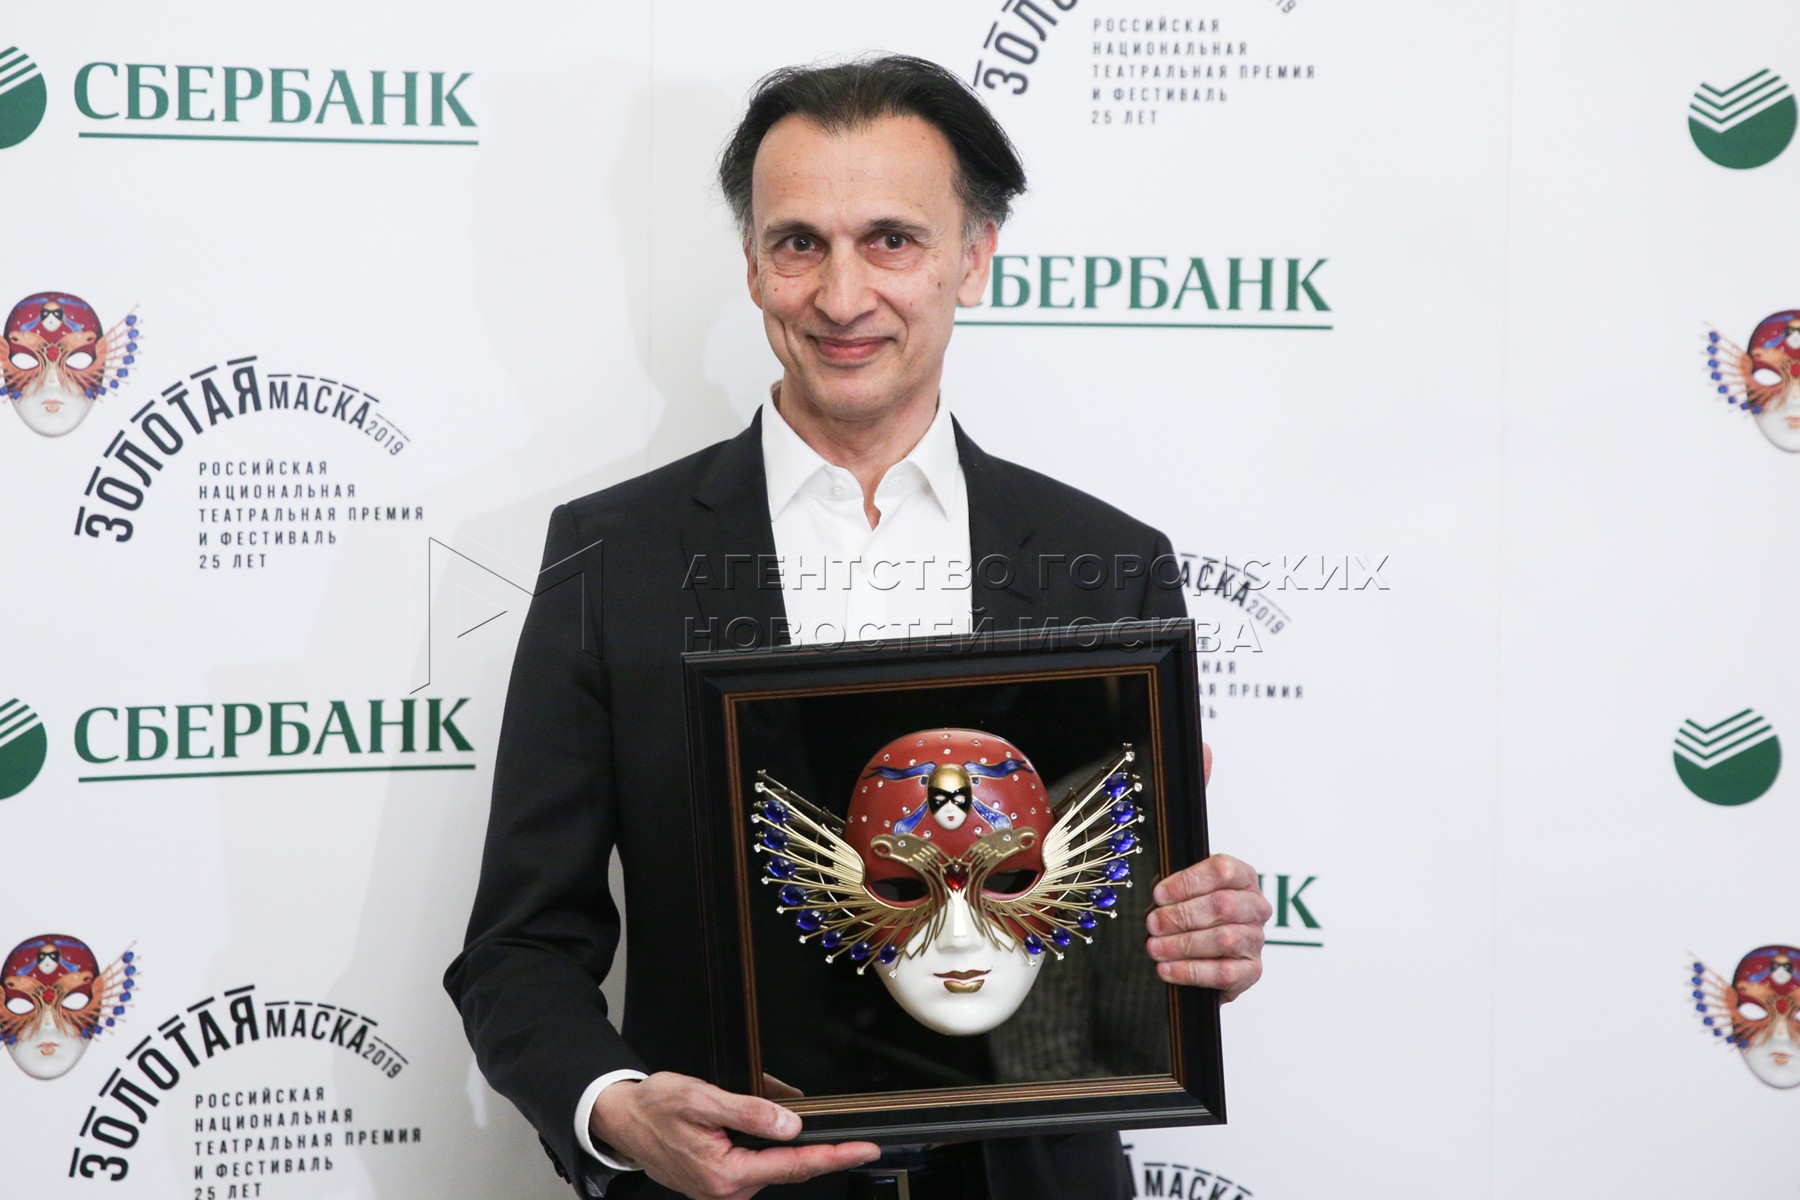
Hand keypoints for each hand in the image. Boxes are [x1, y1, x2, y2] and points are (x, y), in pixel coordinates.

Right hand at [590, 1071, 877, 1199]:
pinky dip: (770, 1143)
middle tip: (853, 1136)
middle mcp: (727, 1189)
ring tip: (791, 1108)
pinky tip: (771, 1122)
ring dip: (790, 1141)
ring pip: (774, 1164)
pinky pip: (757, 1162)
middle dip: (821, 1149)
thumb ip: (748, 1112)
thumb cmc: (655, 1107)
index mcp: (726, 1174)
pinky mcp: (719, 1180)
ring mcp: (723, 1188)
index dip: (834, 1156)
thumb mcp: (702, 1100)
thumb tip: (790, 1124)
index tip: (864, 1149)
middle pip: (789, 1168)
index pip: (793, 1165)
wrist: (622, 1119)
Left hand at [1143, 743, 1270, 1000]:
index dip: (1188, 882)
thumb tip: (1204, 746)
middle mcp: (1255, 906)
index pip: (1224, 871)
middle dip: (1181, 917)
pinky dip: (1193, 972)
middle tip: (1151, 923)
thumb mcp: (1182, 849)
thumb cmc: (1185, 897)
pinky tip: (1167, 970)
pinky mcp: (1249, 974)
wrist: (1190, 947)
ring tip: (1153, 947)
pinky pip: (1229, 975)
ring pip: (1226, 941)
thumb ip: (1196, 798)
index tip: (1157, 891)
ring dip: (1183, 945)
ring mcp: (1255, 941)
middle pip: (1224, 908)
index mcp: (1241, 874)